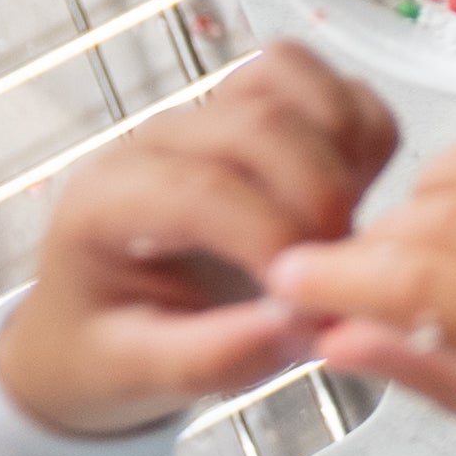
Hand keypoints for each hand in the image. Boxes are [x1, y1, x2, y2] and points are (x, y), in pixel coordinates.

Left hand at [0, 41, 396, 437]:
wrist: (93, 328)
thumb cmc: (106, 349)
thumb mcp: (135, 375)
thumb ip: (209, 356)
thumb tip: (295, 322)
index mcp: (106, 200)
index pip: (202, 188)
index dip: (271, 236)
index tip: (305, 299)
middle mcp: (157, 141)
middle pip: (259, 122)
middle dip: (319, 196)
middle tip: (336, 271)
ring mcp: (212, 114)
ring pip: (292, 81)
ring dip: (342, 150)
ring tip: (342, 228)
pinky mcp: (262, 109)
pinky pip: (327, 86)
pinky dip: (362, 130)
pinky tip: (354, 194)